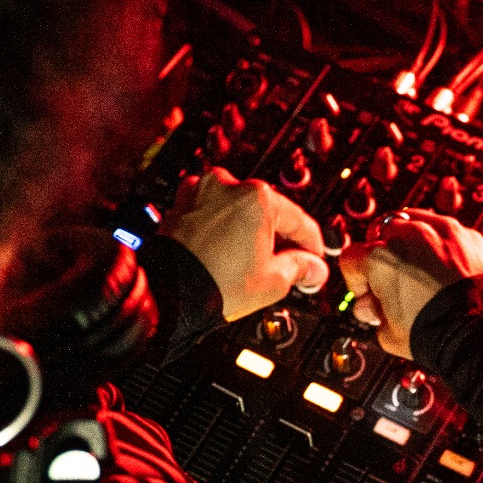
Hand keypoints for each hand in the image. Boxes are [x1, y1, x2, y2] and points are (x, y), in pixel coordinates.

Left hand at [159, 168, 328, 320]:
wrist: (167, 297)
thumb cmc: (215, 284)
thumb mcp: (274, 281)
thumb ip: (300, 267)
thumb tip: (313, 267)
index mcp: (256, 196)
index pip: (298, 220)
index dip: (312, 245)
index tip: (315, 259)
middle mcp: (226, 186)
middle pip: (266, 212)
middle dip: (278, 238)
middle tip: (289, 265)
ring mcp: (199, 193)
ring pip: (237, 211)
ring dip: (249, 232)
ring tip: (255, 262)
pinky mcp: (180, 207)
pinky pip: (212, 215)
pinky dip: (224, 230)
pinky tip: (229, 254)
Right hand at [339, 209, 482, 357]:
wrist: (481, 334)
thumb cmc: (435, 333)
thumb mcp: (388, 332)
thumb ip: (373, 312)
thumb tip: (371, 306)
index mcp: (380, 258)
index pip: (351, 258)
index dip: (357, 281)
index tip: (368, 294)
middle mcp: (409, 235)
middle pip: (380, 233)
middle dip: (382, 254)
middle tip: (392, 278)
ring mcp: (441, 231)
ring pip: (413, 222)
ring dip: (410, 242)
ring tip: (417, 268)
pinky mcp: (467, 235)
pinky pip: (445, 231)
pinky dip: (440, 245)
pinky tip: (444, 268)